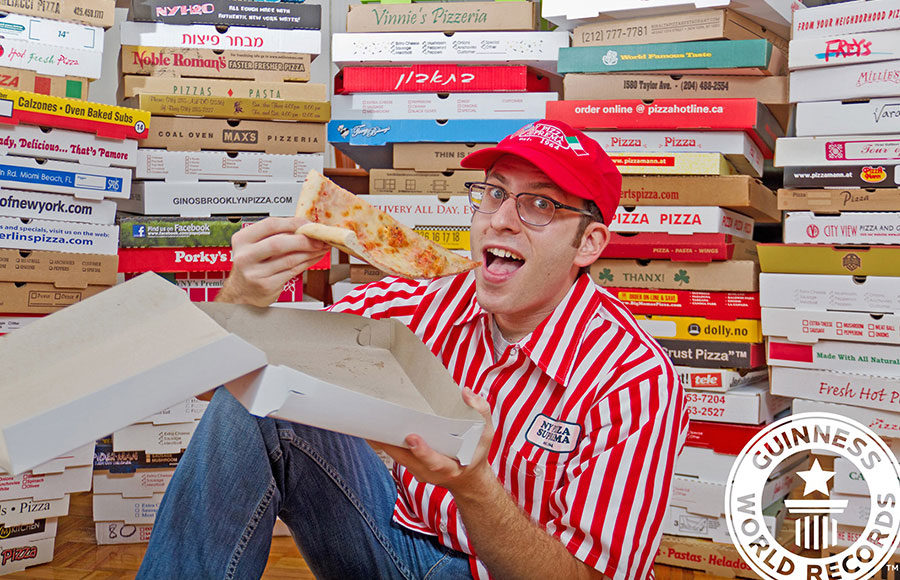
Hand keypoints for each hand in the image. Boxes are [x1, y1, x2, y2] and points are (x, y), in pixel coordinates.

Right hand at [216, 217, 328, 305]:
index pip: (270, 225)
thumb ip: (275, 236)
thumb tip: (305, 227)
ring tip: (320, 247)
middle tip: (319, 239)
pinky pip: (292, 271)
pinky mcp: (267, 285)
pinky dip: (307, 263)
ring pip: (289, 259)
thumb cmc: (252, 265)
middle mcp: (246, 256)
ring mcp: (255, 272)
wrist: (241, 291)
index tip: (308, 224)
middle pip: (279, 243)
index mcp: (243, 239)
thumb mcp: (255, 246)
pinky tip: (313, 258)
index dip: (293, 223)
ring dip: (310, 252)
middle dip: (304, 240)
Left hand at [377, 388, 495, 497]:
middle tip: (376, 427)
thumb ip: (480, 411)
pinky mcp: (410, 465)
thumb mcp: (485, 433)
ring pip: (396, 456)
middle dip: (391, 444)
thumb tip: (465, 392)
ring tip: (368, 424)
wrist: (468, 478)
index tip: (412, 437)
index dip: (422, 451)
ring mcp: (418, 471)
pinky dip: (384, 442)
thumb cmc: (476, 453)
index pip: (434, 461)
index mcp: (451, 467)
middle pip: (407, 459)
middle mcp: (430, 472)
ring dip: (382, 442)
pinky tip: (373, 427)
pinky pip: (394, 454)